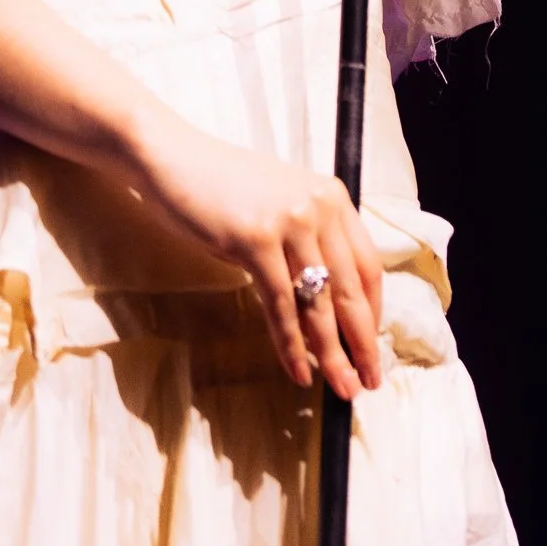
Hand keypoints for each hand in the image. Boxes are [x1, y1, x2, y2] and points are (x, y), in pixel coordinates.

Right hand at [135, 118, 383, 401]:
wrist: (173, 160)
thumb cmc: (223, 187)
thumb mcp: (280, 207)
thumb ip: (309, 243)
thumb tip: (327, 308)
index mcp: (332, 196)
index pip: (368, 265)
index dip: (373, 311)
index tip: (371, 344)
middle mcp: (319, 207)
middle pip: (351, 289)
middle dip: (363, 342)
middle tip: (369, 381)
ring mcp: (289, 222)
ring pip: (319, 304)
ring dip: (332, 353)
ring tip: (342, 386)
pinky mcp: (255, 240)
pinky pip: (281, 305)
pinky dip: (291, 345)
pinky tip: (298, 372)